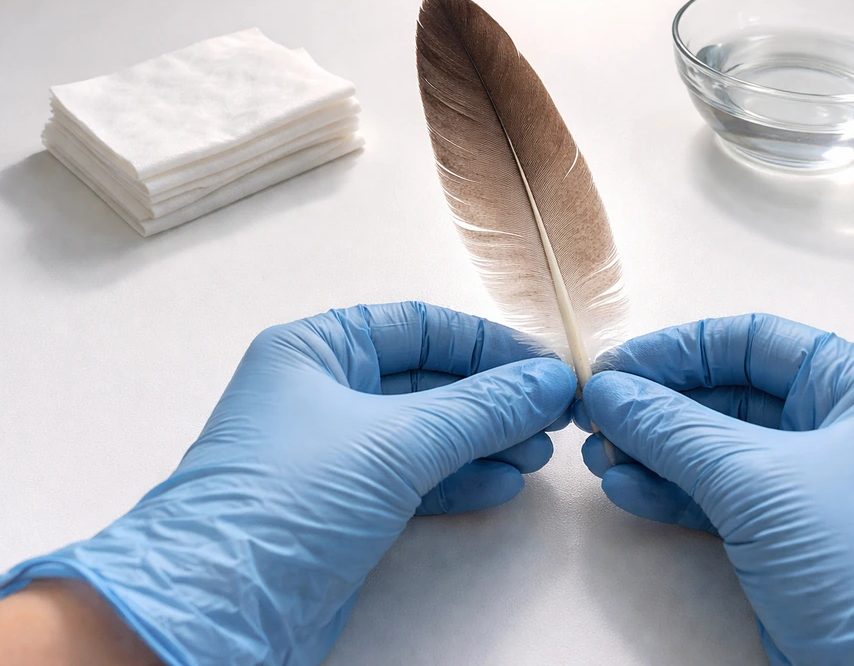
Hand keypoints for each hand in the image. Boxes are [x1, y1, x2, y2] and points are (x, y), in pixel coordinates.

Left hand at [0, 302, 575, 665]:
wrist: (217, 610)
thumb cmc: (290, 498)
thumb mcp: (394, 441)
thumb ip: (479, 409)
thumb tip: (549, 381)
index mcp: (316, 350)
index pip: (418, 327)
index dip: (486, 343)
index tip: (543, 366)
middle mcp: (322, 392)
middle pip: (427, 380)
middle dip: (491, 397)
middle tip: (552, 414)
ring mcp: (333, 452)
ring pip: (425, 432)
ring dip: (483, 440)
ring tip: (538, 452)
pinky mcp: (343, 507)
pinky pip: (414, 478)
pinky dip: (459, 478)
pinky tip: (503, 482)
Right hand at [579, 314, 853, 664]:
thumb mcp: (760, 480)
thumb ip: (674, 428)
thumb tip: (608, 390)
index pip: (754, 342)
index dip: (679, 349)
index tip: (616, 367)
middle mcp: (842, 431)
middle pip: (730, 396)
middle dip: (659, 407)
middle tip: (598, 416)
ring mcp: (814, 490)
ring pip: (717, 451)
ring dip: (655, 452)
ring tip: (600, 457)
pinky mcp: (790, 542)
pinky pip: (720, 500)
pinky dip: (671, 493)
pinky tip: (626, 490)